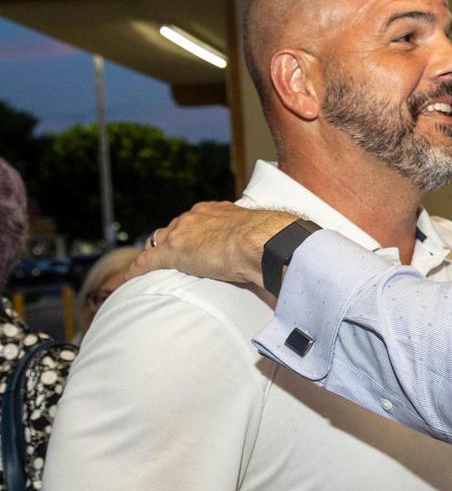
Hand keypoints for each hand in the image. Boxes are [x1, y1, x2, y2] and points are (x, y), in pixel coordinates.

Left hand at [128, 202, 297, 288]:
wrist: (263, 240)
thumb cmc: (271, 241)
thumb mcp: (263, 239)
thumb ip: (261, 246)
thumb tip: (280, 262)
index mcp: (218, 211)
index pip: (196, 222)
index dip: (192, 235)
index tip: (195, 245)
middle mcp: (197, 216)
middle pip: (173, 229)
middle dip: (170, 242)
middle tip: (171, 260)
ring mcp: (183, 232)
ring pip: (157, 242)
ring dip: (153, 256)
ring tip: (148, 271)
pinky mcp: (173, 251)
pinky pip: (148, 260)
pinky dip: (138, 270)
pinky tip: (131, 279)